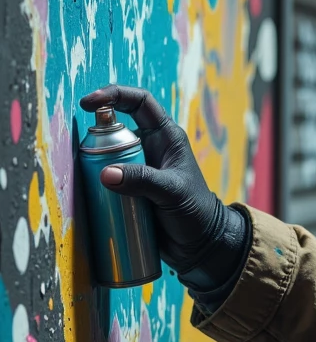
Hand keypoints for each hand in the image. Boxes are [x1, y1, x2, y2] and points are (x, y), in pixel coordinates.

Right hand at [79, 84, 231, 279]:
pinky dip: (96, 183)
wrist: (200, 246)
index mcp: (166, 137)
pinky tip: (89, 193)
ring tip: (88, 177)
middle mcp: (151, 148)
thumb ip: (142, 180)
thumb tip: (106, 174)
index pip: (140, 103)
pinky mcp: (130, 190)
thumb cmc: (196, 213)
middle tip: (89, 154)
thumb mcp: (172, 192)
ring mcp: (139, 169)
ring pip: (108, 155)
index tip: (89, 102)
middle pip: (116, 129)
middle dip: (98, 136)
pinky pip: (108, 179)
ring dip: (94, 162)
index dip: (115, 94)